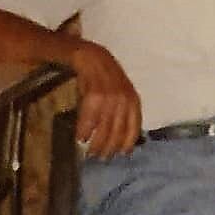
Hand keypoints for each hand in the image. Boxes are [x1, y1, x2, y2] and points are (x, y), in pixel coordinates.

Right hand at [70, 41, 141, 157]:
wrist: (91, 57)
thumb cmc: (105, 79)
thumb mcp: (121, 94)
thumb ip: (123, 113)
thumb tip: (124, 140)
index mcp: (133, 101)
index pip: (133, 128)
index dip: (127, 143)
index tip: (120, 154)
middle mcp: (124, 100)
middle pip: (118, 131)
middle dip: (109, 147)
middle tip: (100, 157)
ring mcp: (110, 97)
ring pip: (104, 128)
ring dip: (96, 143)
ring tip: (90, 153)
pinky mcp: (95, 94)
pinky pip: (89, 118)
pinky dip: (85, 130)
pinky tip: (80, 138)